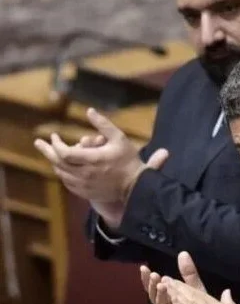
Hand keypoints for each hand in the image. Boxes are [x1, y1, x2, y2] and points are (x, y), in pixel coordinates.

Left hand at [34, 108, 168, 227]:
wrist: (136, 186)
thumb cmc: (128, 161)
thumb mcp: (119, 139)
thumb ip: (103, 124)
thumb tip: (89, 110)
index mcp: (92, 159)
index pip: (64, 153)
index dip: (55, 144)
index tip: (54, 136)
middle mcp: (85, 174)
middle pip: (58, 163)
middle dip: (47, 151)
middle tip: (39, 143)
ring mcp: (85, 185)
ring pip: (61, 173)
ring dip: (55, 163)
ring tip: (53, 154)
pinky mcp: (86, 193)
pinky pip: (68, 183)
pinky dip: (63, 174)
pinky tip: (63, 168)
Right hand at [139, 255, 216, 303]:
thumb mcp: (197, 292)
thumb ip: (190, 276)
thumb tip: (183, 253)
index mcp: (170, 302)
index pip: (157, 288)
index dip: (149, 280)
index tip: (144, 268)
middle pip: (156, 299)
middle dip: (153, 287)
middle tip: (152, 275)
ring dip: (162, 298)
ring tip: (162, 286)